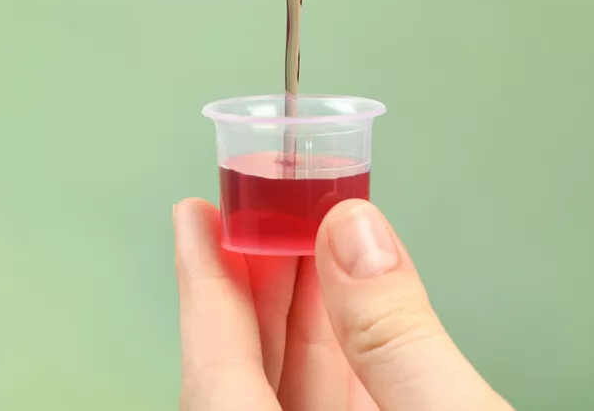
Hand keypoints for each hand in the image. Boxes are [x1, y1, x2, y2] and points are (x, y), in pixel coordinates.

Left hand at [173, 198, 511, 409]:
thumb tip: (355, 235)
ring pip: (287, 386)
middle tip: (265, 203)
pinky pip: (330, 403)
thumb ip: (399, 335)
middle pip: (244, 366)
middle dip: (259, 280)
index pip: (214, 363)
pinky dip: (342, 353)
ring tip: (314, 234)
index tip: (194, 215)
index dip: (205, 281)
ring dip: (304, 311)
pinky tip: (355, 306)